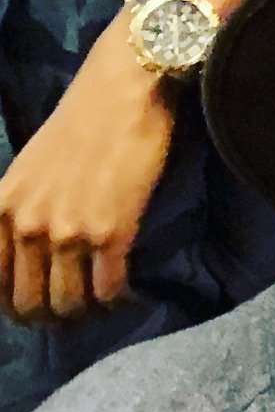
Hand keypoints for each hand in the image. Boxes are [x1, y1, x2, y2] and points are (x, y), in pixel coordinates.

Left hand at [0, 27, 176, 322]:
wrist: (125, 93)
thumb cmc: (81, 124)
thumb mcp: (26, 170)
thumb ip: (18, 212)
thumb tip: (28, 254)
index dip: (13, 308)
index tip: (36, 308)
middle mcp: (26, 226)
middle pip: (29, 305)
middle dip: (51, 319)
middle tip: (73, 314)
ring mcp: (68, 231)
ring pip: (68, 305)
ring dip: (86, 314)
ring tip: (101, 305)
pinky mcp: (112, 232)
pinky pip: (109, 289)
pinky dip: (117, 300)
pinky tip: (125, 292)